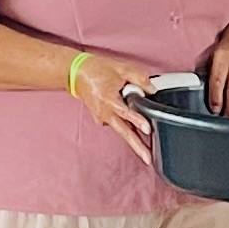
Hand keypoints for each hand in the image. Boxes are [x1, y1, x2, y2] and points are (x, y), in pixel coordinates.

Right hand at [67, 48, 157, 163]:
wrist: (76, 73)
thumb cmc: (96, 70)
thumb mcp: (121, 68)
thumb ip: (139, 78)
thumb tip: (153, 89)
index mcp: (108, 99)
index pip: (126, 112)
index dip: (137, 120)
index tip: (147, 129)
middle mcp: (104, 112)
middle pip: (124, 132)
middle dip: (136, 146)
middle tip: (147, 159)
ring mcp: (102, 117)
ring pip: (121, 130)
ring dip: (133, 141)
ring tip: (145, 153)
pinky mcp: (101, 118)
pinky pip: (117, 124)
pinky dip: (127, 127)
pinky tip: (136, 128)